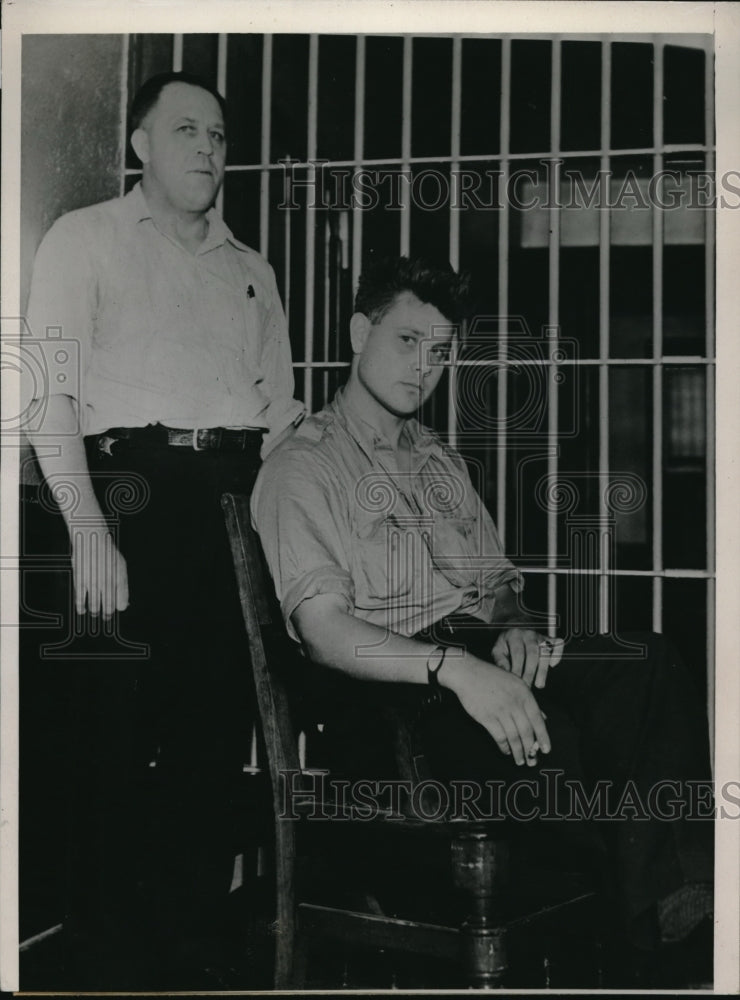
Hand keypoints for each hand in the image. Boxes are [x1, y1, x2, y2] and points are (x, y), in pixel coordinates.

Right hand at [70, 526, 128, 617]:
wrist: (92, 539)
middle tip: (106, 618)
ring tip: (96, 614)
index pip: (122, 600)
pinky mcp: (81, 580)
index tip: (117, 610)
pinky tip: (82, 611)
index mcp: (119, 577)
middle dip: (107, 613)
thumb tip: (124, 603)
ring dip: (95, 611)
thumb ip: (123, 585)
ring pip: (94, 604)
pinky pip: (80, 599)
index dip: (120, 606)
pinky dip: (81, 607)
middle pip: (108, 605)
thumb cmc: (107, 553)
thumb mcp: (121, 566)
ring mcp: (93, 582)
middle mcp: (107, 581)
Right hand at [445, 652, 550, 766]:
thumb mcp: (515, 683)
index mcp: (524, 693)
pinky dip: (504, 746)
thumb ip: (529, 701)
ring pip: (513, 737)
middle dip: (531, 749)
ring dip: (518, 751)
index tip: (546, 749)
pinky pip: (499, 736)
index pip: (538, 719)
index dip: (543, 736)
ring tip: (520, 761)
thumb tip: (543, 718)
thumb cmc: (492, 677)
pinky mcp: (487, 717)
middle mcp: (514, 703)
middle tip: (532, 760)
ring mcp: (500, 710)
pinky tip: (506, 750)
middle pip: (526, 731)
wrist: (469, 673)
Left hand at [492, 628, 563, 689]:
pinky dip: (557, 654)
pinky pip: (558, 645)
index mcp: (515, 636)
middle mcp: (529, 634)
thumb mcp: (498, 649)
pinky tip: (552, 665)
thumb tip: (506, 674)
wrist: (515, 627)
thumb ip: (500, 661)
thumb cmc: (506, 642)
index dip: (518, 669)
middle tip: (527, 687)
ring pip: (545, 652)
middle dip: (530, 672)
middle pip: (533, 654)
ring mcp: (540, 636)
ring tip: (539, 685)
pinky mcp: (549, 639)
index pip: (518, 654)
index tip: (516, 682)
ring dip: (543, 670)